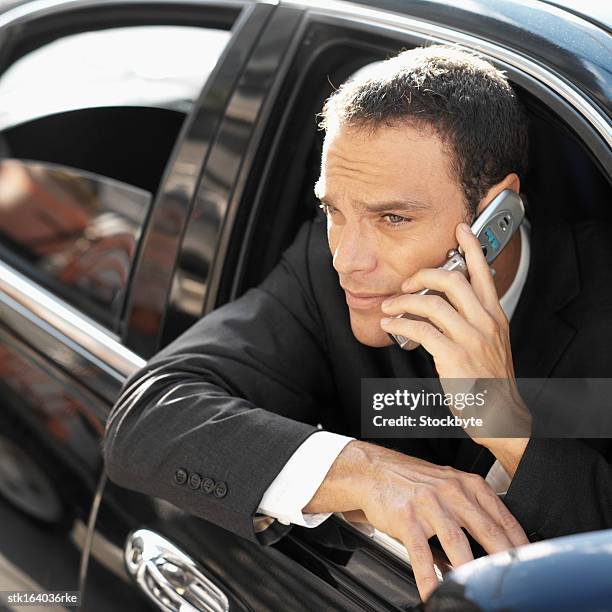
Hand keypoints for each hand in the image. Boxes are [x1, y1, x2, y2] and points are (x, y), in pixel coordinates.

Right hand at [305, 440, 528, 600]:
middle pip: (487, 532)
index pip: (503, 518)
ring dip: (470, 573)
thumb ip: (472, 512)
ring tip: (479, 593)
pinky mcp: (407, 518)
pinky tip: (434, 594)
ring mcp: (428, 504)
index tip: (531, 567)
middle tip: (514, 584)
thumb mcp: (449, 486)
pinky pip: (421, 554)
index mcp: (468, 484)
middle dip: (504, 562)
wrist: (376, 471)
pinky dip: (429, 579)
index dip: (520, 546)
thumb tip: (494, 550)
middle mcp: (451, 491)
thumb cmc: (414, 482)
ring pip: (457, 544)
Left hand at [379, 223, 530, 463]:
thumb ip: (474, 320)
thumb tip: (444, 305)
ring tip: (390, 306)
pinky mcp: (453, 357)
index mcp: (495, 316)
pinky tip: (391, 327)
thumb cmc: (491, 380)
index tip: (460, 230)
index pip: (484, 273)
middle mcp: (485, 323)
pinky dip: (400, 325)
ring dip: (404, 301)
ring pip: (433, 303)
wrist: (499, 414)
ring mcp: (470, 339)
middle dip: (424, 275)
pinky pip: (420, 330)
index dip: (471, 248)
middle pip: (453, 280)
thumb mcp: (492, 343)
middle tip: (408, 282)